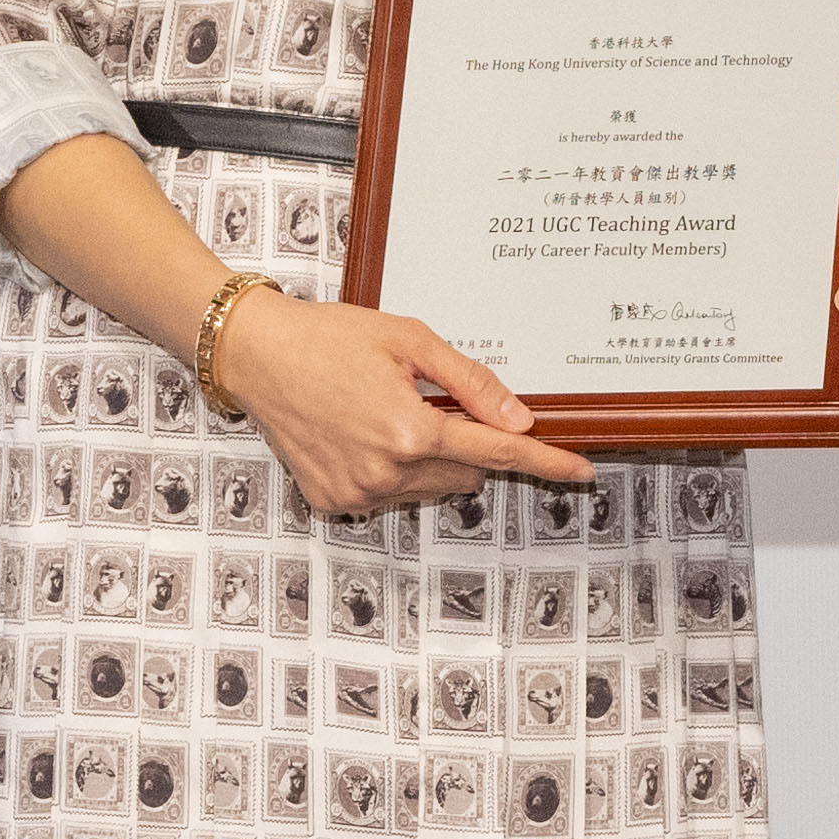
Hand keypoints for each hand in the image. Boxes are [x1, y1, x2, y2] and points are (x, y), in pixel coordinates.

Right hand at [217, 290, 595, 515]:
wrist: (257, 354)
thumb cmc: (330, 337)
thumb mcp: (409, 340)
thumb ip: (470, 381)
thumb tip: (518, 418)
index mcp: (411, 429)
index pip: (498, 451)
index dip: (546, 461)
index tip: (582, 471)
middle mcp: (388, 472)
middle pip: (467, 470)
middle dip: (468, 441)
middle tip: (432, 401)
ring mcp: (360, 493)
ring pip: (431, 486)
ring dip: (431, 458)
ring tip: (388, 412)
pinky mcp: (335, 502)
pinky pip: (391, 495)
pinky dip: (393, 470)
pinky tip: (362, 433)